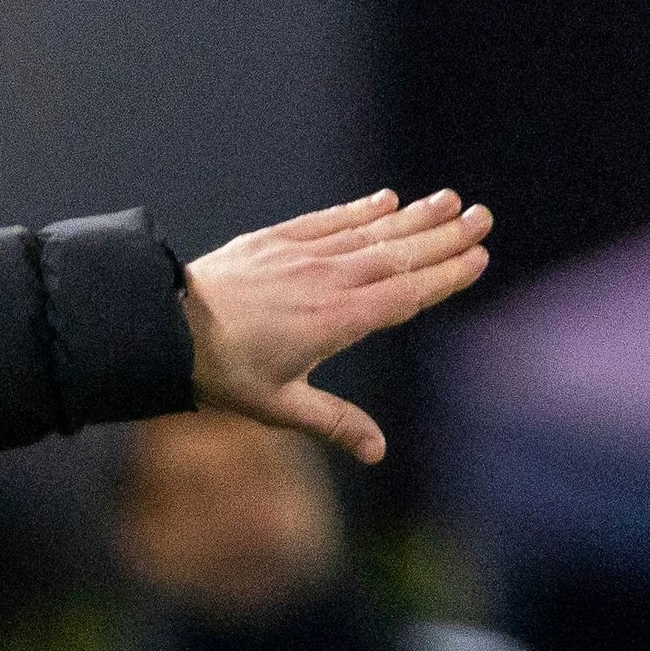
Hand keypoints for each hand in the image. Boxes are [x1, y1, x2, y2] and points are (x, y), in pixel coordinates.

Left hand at [180, 190, 493, 462]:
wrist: (166, 328)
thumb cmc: (224, 374)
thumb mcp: (281, 407)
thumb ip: (334, 422)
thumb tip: (377, 451)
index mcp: (339, 321)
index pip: (407, 294)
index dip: (445, 276)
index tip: (479, 257)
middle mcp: (329, 280)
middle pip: (399, 255)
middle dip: (444, 237)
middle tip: (483, 216)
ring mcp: (304, 255)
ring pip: (370, 232)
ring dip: (413, 216)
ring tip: (450, 200)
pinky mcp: (277, 240)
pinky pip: (329, 219)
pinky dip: (360, 209)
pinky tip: (386, 199)